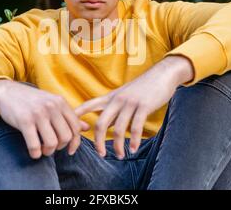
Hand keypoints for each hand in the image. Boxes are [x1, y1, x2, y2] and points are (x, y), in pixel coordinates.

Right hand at [0, 80, 89, 158]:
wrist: (7, 91)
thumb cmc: (32, 100)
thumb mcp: (52, 103)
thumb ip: (69, 116)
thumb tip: (87, 127)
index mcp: (60, 102)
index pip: (75, 127)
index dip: (75, 143)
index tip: (69, 150)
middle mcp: (51, 107)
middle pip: (65, 137)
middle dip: (60, 147)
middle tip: (52, 147)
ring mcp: (38, 113)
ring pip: (51, 143)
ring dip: (48, 152)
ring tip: (43, 150)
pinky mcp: (24, 121)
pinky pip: (35, 145)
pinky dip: (35, 154)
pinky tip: (34, 152)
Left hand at [74, 55, 193, 158]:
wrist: (162, 74)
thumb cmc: (142, 87)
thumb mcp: (123, 95)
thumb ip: (113, 110)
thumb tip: (105, 126)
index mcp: (110, 97)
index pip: (88, 105)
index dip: (77, 116)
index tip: (69, 129)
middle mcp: (117, 100)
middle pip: (101, 123)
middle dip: (98, 141)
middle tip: (100, 154)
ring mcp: (130, 103)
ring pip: (118, 129)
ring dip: (118, 145)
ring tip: (120, 155)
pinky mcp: (143, 106)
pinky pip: (135, 127)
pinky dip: (133, 141)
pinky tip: (133, 149)